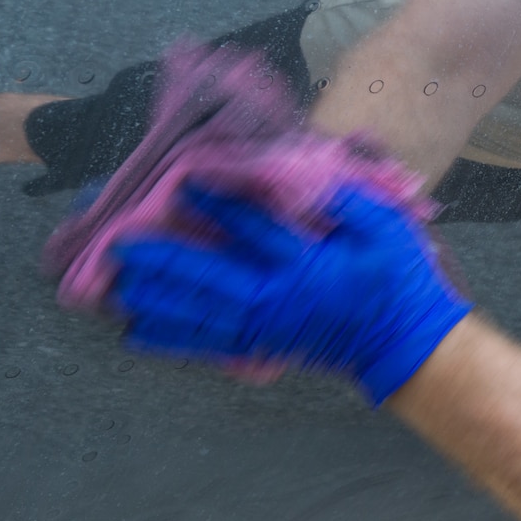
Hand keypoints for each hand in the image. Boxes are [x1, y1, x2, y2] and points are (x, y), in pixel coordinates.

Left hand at [112, 182, 471, 405]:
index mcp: (306, 263)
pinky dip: (169, 340)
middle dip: (161, 258)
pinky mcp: (262, 344)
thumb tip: (311, 178)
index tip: (184, 176)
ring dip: (154, 299)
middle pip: (207, 275)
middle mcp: (276, 296)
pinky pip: (206, 344)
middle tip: (118, 242)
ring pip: (197, 312)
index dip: (215, 199)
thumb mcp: (388, 227)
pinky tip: (135, 336)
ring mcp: (265, 325)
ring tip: (114, 286)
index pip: (251, 225)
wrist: (406, 341)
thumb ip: (350, 201)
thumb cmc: (400, 278)